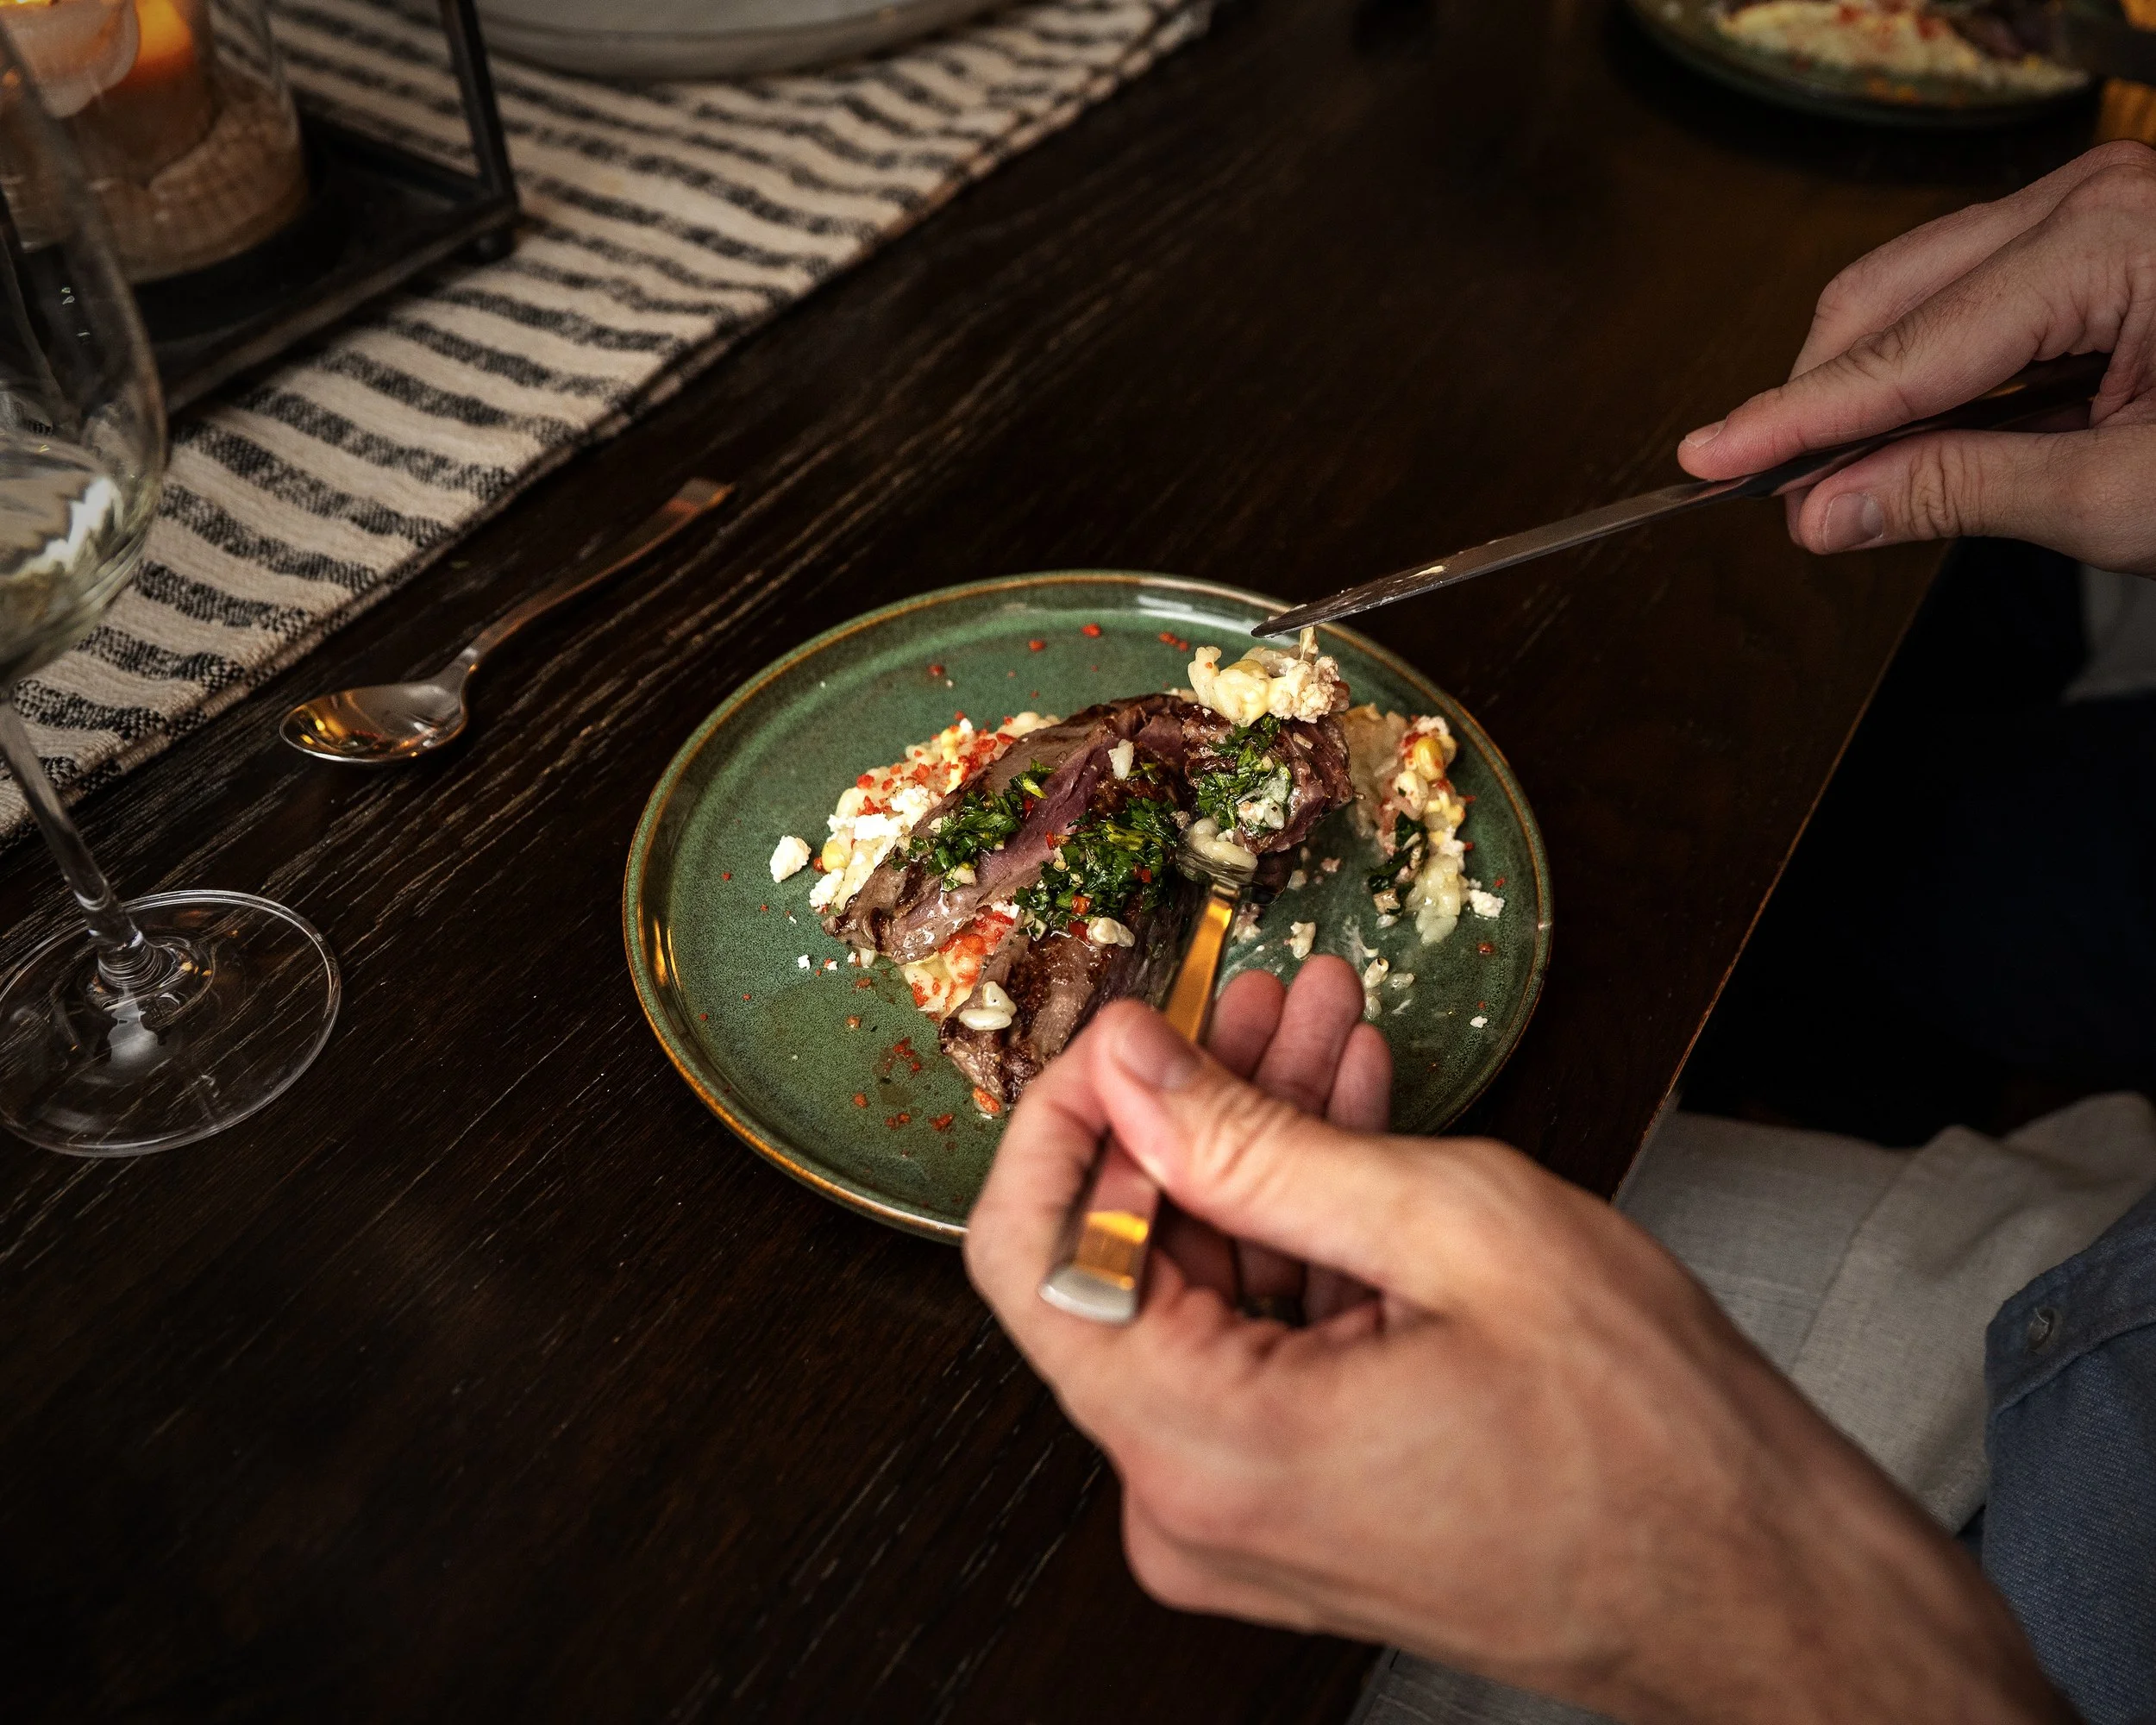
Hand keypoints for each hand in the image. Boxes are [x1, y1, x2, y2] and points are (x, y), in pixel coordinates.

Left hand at [965, 996, 2068, 1724]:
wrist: (1763, 1588)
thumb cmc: (1652, 1440)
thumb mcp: (1453, 1229)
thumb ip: (1253, 1141)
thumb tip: (1127, 1065)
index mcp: (1205, 1449)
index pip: (1029, 1259)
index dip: (1063, 1121)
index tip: (1126, 1031)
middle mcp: (1192, 1504)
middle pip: (1127, 1260)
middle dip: (1192, 1108)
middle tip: (1259, 997)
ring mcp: (1239, 1514)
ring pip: (1201, 1286)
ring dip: (1257, 1151)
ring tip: (1318, 1027)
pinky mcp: (1291, 1502)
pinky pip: (1255, 1340)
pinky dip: (1298, 1231)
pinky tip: (1348, 1121)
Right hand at [1678, 139, 2155, 573]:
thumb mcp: (2124, 496)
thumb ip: (1961, 492)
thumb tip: (1823, 512)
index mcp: (2108, 243)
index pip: (1903, 352)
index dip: (1793, 419)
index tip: (1702, 463)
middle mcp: (2087, 198)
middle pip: (1883, 294)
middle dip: (1820, 397)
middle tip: (1781, 501)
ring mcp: (2089, 206)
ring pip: (1909, 290)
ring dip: (1866, 387)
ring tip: (1853, 480)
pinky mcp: (2091, 235)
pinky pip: (1961, 294)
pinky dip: (1922, 371)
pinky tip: (1918, 434)